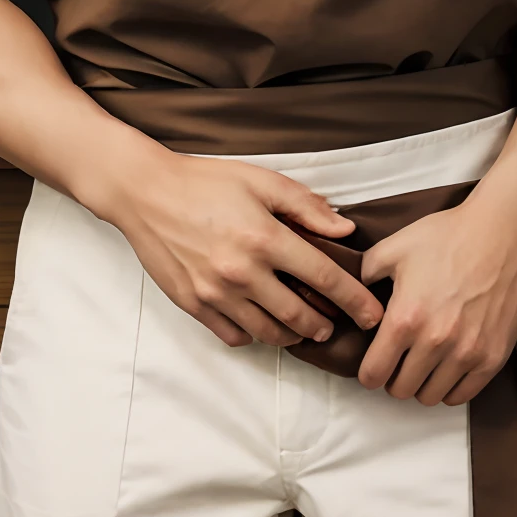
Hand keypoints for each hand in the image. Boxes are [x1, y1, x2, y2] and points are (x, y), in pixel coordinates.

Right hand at [108, 151, 382, 349]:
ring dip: (293, 335)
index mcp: (265, 238)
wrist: (145, 193)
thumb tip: (344, 228)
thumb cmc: (205, 182)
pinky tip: (260, 322)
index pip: (324, 278)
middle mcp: (243, 272)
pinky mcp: (193, 305)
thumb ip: (306, 206)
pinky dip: (253, 334)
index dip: (354, 299)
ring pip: (268, 332)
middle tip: (334, 325)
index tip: (372, 314)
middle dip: (325, 325)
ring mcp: (216, 293)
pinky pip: (234, 335)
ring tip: (303, 328)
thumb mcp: (261, 181)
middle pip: (299, 315)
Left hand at [356, 181, 516, 404]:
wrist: (504, 233)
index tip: (372, 364)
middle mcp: (435, 342)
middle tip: (399, 360)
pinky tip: (447, 367)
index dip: (368, 372)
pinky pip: (463, 395)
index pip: (373, 373)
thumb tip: (356, 295)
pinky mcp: (493, 357)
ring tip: (423, 363)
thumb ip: (365, 274)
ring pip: (430, 397)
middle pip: (401, 390)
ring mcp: (467, 353)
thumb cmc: (450, 236)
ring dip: (422, 384)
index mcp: (405, 318)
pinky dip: (450, 387)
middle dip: (393, 377)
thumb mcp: (395, 247)